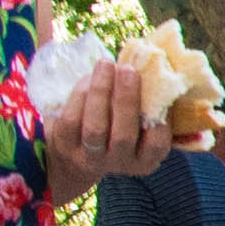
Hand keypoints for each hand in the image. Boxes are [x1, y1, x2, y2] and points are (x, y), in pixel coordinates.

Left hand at [34, 50, 171, 197]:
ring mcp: (89, 157)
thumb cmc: (115, 127)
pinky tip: (89, 77)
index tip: (158, 97)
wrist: (73, 154)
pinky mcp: (65, 145)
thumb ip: (147, 105)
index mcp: (143, 159)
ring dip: (101, 91)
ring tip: (106, 64)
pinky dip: (81, 94)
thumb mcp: (136, 124)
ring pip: (95, 127)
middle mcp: (118, 162)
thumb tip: (155, 69)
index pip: (156, 146)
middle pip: (123, 135)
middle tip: (128, 70)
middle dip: (126, 100)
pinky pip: (72, 118)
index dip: (160, 124)